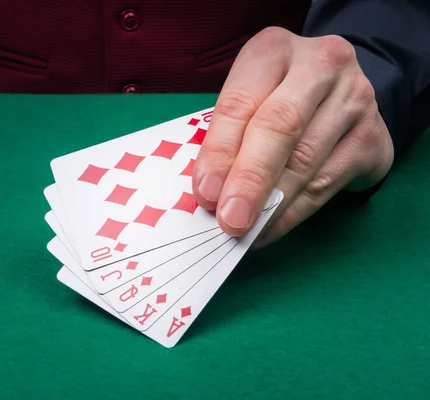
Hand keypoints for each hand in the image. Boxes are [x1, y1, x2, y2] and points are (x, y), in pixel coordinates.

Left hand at [192, 27, 393, 247]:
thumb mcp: (249, 98)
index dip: (220, 152)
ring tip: (245, 231)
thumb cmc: (276, 99)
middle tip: (229, 220)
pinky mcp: (372, 137)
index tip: (205, 193)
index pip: (240, 103)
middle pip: (280, 127)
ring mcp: (355, 99)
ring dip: (271, 205)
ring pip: (306, 162)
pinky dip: (293, 213)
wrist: (341, 93)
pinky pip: (326, 185)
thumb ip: (229, 135)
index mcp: (273, 50)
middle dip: (250, 180)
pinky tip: (271, 228)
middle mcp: (320, 65)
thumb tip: (208, 193)